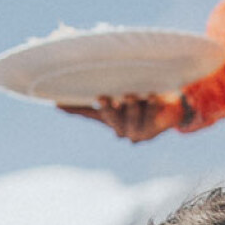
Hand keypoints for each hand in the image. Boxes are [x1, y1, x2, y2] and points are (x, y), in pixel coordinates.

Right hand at [61, 95, 183, 143]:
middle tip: (103, 96)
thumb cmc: (137, 107)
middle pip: (112, 118)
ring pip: (132, 115)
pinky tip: (153, 94)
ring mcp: (138, 130)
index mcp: (110, 121)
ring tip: (131, 95)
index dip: (77, 109)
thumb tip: (56, 103)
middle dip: (108, 108)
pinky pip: (152, 113)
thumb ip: (91, 104)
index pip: (90, 113)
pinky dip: (152, 104)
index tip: (65, 101)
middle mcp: (122, 129)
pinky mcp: (155, 127)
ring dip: (131, 104)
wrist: (168, 114)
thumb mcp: (114, 103)